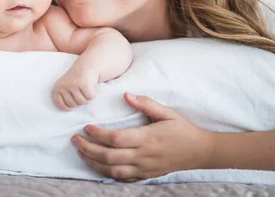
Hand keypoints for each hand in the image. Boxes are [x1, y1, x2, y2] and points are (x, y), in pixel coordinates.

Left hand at [53, 68, 98, 109]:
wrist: (88, 65)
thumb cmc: (77, 78)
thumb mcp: (66, 85)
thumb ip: (64, 96)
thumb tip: (67, 110)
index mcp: (58, 87)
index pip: (60, 104)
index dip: (68, 106)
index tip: (72, 101)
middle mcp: (64, 86)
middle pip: (73, 105)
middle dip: (79, 100)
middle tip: (81, 91)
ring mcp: (73, 85)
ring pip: (82, 102)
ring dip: (86, 97)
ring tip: (85, 88)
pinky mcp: (84, 84)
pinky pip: (90, 97)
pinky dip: (93, 93)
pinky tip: (91, 86)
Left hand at [71, 93, 214, 181]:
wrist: (199, 151)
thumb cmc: (182, 129)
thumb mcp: (167, 112)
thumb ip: (146, 104)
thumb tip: (126, 95)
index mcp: (146, 138)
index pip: (115, 138)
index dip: (98, 134)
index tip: (86, 127)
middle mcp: (143, 156)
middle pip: (108, 157)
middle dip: (88, 148)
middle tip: (75, 140)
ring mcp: (143, 168)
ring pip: (112, 171)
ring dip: (93, 163)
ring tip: (80, 152)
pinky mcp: (145, 175)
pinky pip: (122, 179)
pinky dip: (106, 174)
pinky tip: (97, 166)